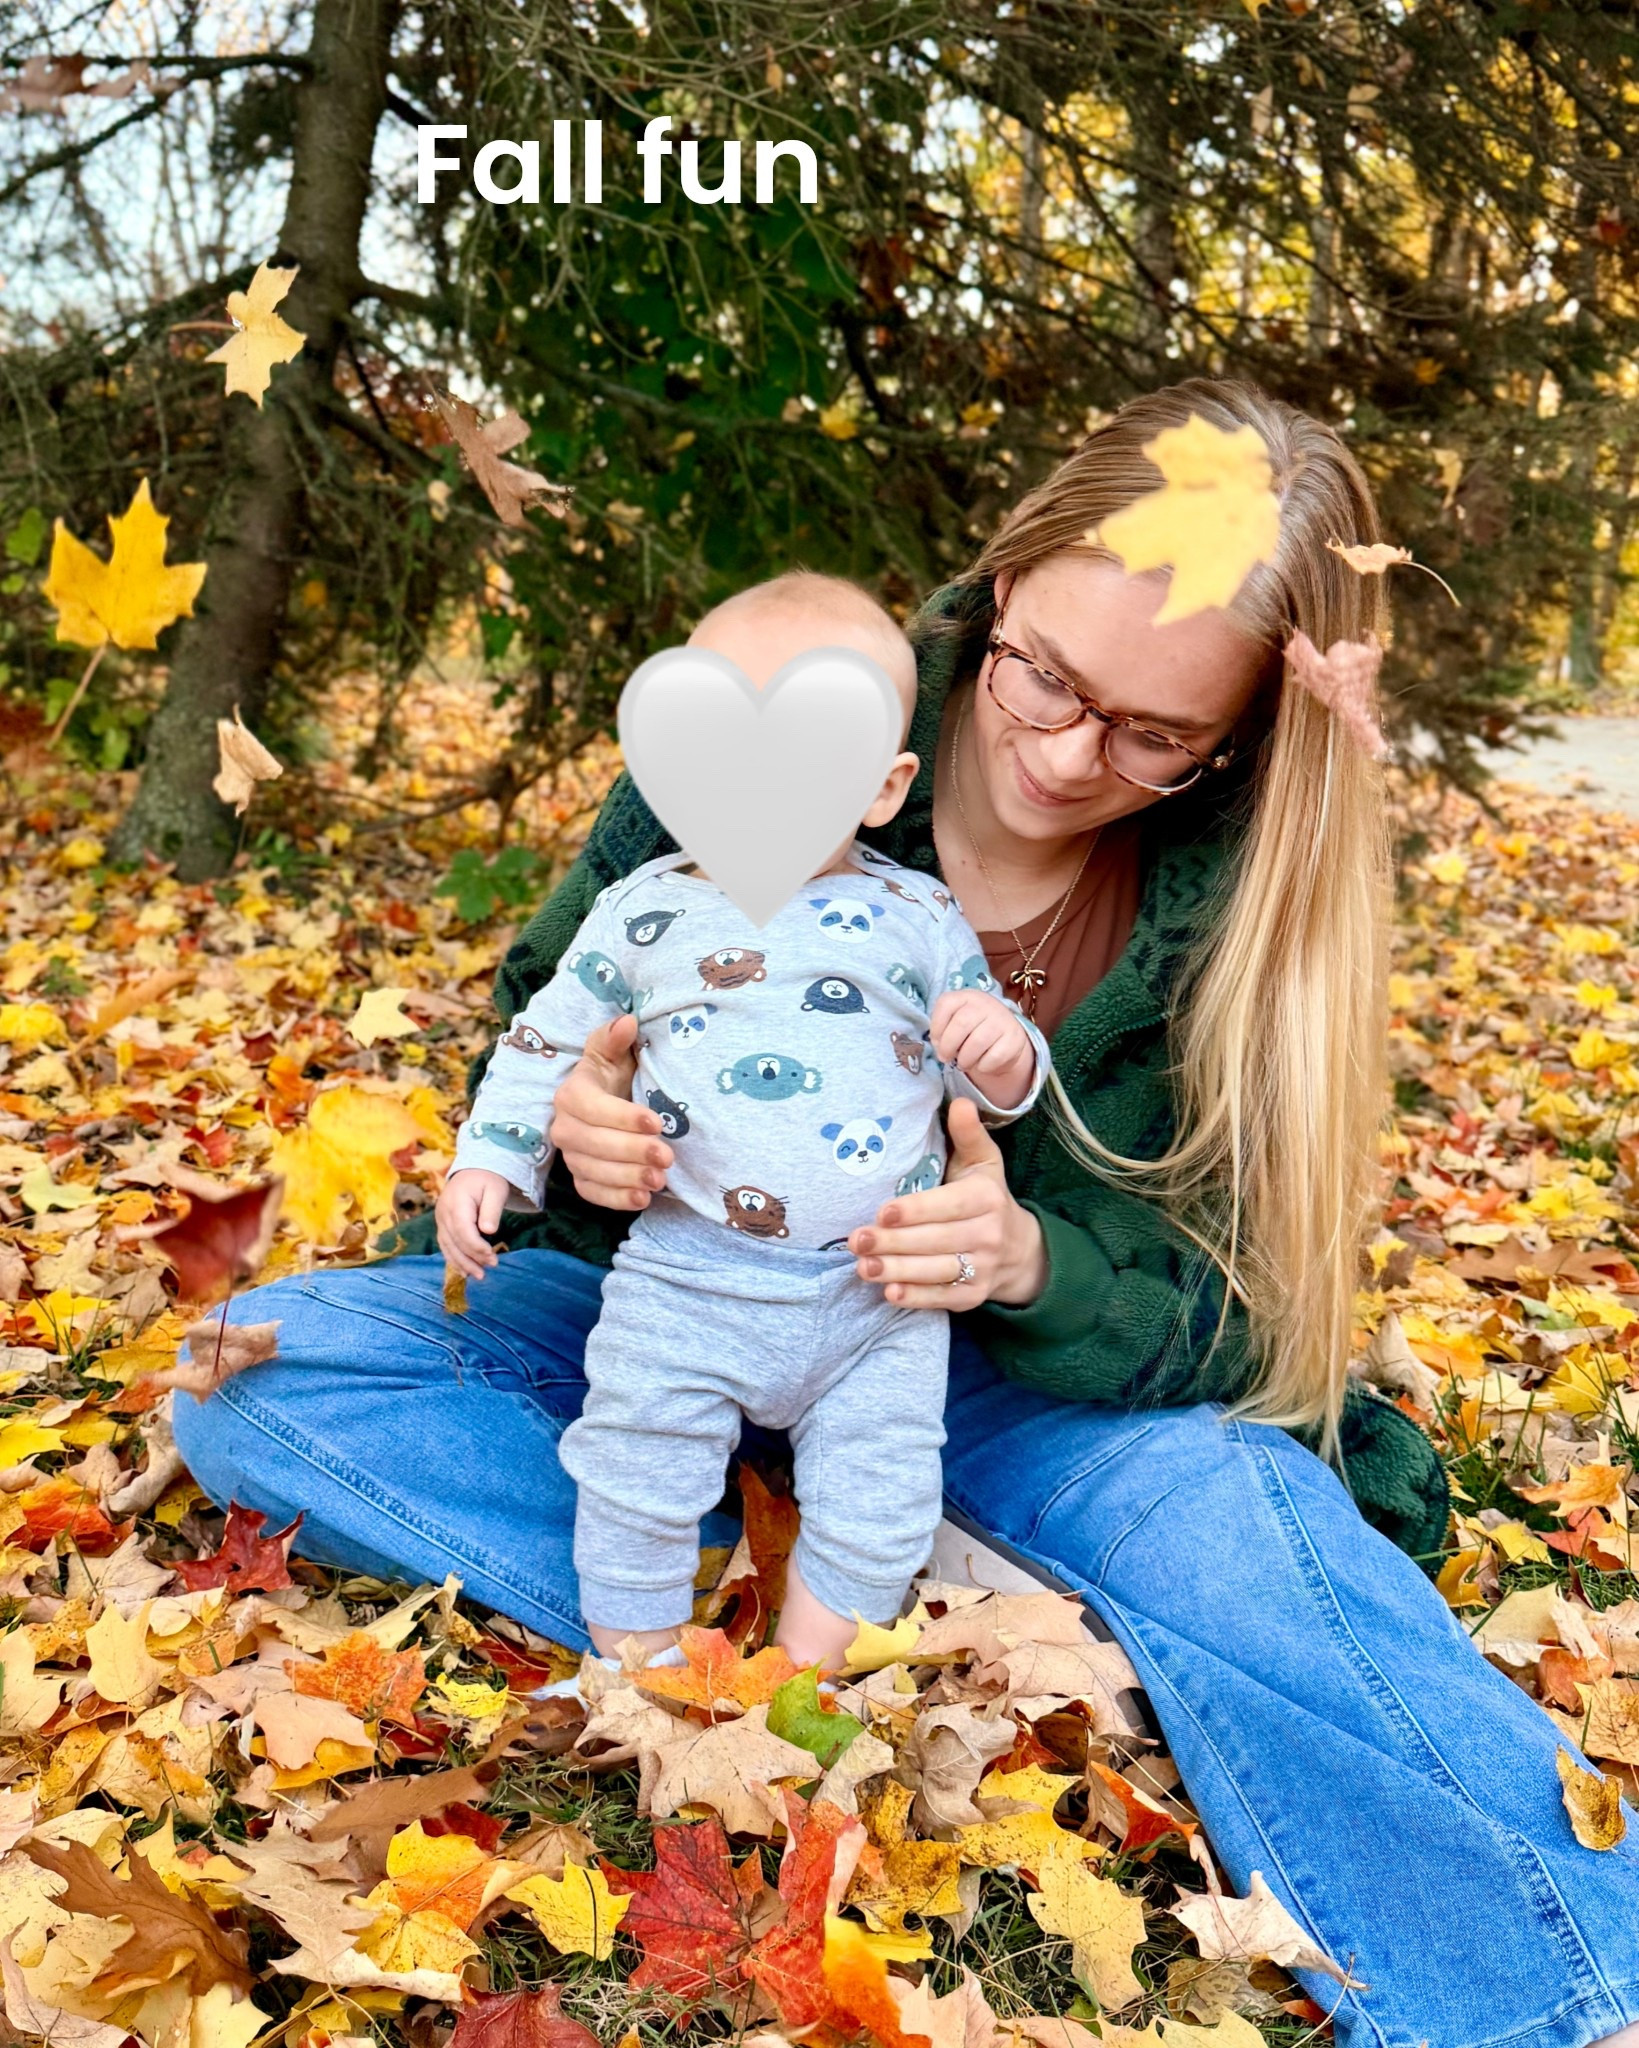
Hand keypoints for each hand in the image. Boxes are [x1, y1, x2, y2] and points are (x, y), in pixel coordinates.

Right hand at [436, 1168, 512, 1280]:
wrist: (473, 1171)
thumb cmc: (487, 1180)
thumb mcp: (496, 1190)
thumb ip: (492, 1210)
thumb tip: (489, 1231)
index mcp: (457, 1202)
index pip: (463, 1230)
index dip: (476, 1246)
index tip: (492, 1256)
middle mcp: (444, 1212)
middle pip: (455, 1241)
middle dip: (472, 1258)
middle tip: (491, 1267)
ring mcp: (440, 1219)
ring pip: (448, 1246)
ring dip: (462, 1263)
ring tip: (479, 1276)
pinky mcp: (442, 1225)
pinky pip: (445, 1245)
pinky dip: (454, 1259)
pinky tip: (464, 1272)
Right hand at [551, 1010, 672, 1209]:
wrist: (610, 1101)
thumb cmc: (615, 1075)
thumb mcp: (615, 1053)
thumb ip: (615, 1039)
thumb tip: (627, 1022)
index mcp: (571, 1094)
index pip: (591, 1108)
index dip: (622, 1117)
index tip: (656, 1122)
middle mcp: (564, 1127)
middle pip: (593, 1144)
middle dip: (631, 1152)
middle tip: (667, 1156)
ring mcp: (571, 1156)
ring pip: (594, 1172)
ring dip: (628, 1178)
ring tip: (660, 1179)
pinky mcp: (581, 1179)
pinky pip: (593, 1194)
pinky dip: (617, 1199)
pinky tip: (643, 1199)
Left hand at [847, 1097, 1048, 1309]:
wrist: (1021, 1250)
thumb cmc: (987, 1198)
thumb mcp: (983, 1163)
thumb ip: (967, 1135)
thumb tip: (958, 1101)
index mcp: (986, 1198)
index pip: (948, 1206)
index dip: (915, 1211)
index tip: (882, 1211)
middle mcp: (989, 1234)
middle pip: (936, 1241)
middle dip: (893, 1243)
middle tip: (856, 1240)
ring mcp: (983, 1268)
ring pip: (936, 1271)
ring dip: (898, 1271)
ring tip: (863, 1267)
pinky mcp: (974, 1296)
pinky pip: (943, 1298)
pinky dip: (917, 1298)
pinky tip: (890, 1293)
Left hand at [930, 989, 1035, 1109]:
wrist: (1005, 1039)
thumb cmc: (972, 1031)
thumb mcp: (955, 1023)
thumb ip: (943, 1030)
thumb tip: (939, 1047)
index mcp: (966, 996)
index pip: (946, 1004)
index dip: (936, 1027)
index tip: (936, 1042)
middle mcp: (986, 1004)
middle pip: (961, 1024)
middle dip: (948, 1046)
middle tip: (945, 1058)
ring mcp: (1002, 1020)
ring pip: (977, 1043)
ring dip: (964, 1059)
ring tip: (963, 1063)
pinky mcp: (1014, 1039)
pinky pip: (993, 1057)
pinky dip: (983, 1066)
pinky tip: (982, 1064)